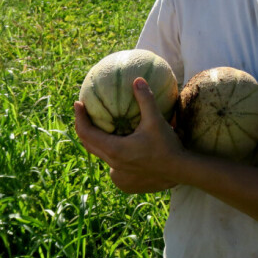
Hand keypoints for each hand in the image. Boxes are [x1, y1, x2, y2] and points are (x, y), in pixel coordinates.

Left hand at [74, 77, 180, 192]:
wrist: (179, 171)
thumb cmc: (166, 146)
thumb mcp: (156, 121)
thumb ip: (145, 99)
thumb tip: (137, 80)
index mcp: (114, 149)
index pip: (86, 133)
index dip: (79, 118)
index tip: (78, 104)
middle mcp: (112, 162)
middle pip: (88, 144)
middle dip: (83, 127)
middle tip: (83, 112)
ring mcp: (118, 172)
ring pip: (99, 153)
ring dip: (96, 139)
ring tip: (99, 125)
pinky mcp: (125, 177)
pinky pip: (110, 161)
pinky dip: (108, 149)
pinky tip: (118, 141)